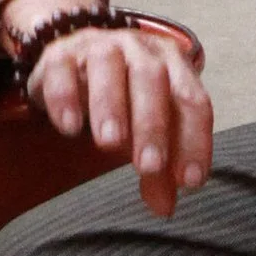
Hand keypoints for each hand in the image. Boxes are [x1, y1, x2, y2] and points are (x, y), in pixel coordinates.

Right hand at [11, 0, 212, 220]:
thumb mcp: (145, 129)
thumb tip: (165, 208)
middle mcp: (140, 50)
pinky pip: (62, 70)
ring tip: (109, 143)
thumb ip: (159, 168)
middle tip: (149, 166)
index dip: (195, 140)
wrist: (77, 54)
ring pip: (108, 68)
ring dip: (111, 106)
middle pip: (152, 80)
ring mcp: (99, 46)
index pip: (192, 100)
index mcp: (173, 65)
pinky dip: (66, 97)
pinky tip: (69, 127)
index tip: (190, 182)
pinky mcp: (59, 55)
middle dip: (152, 125)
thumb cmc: (124, 96)